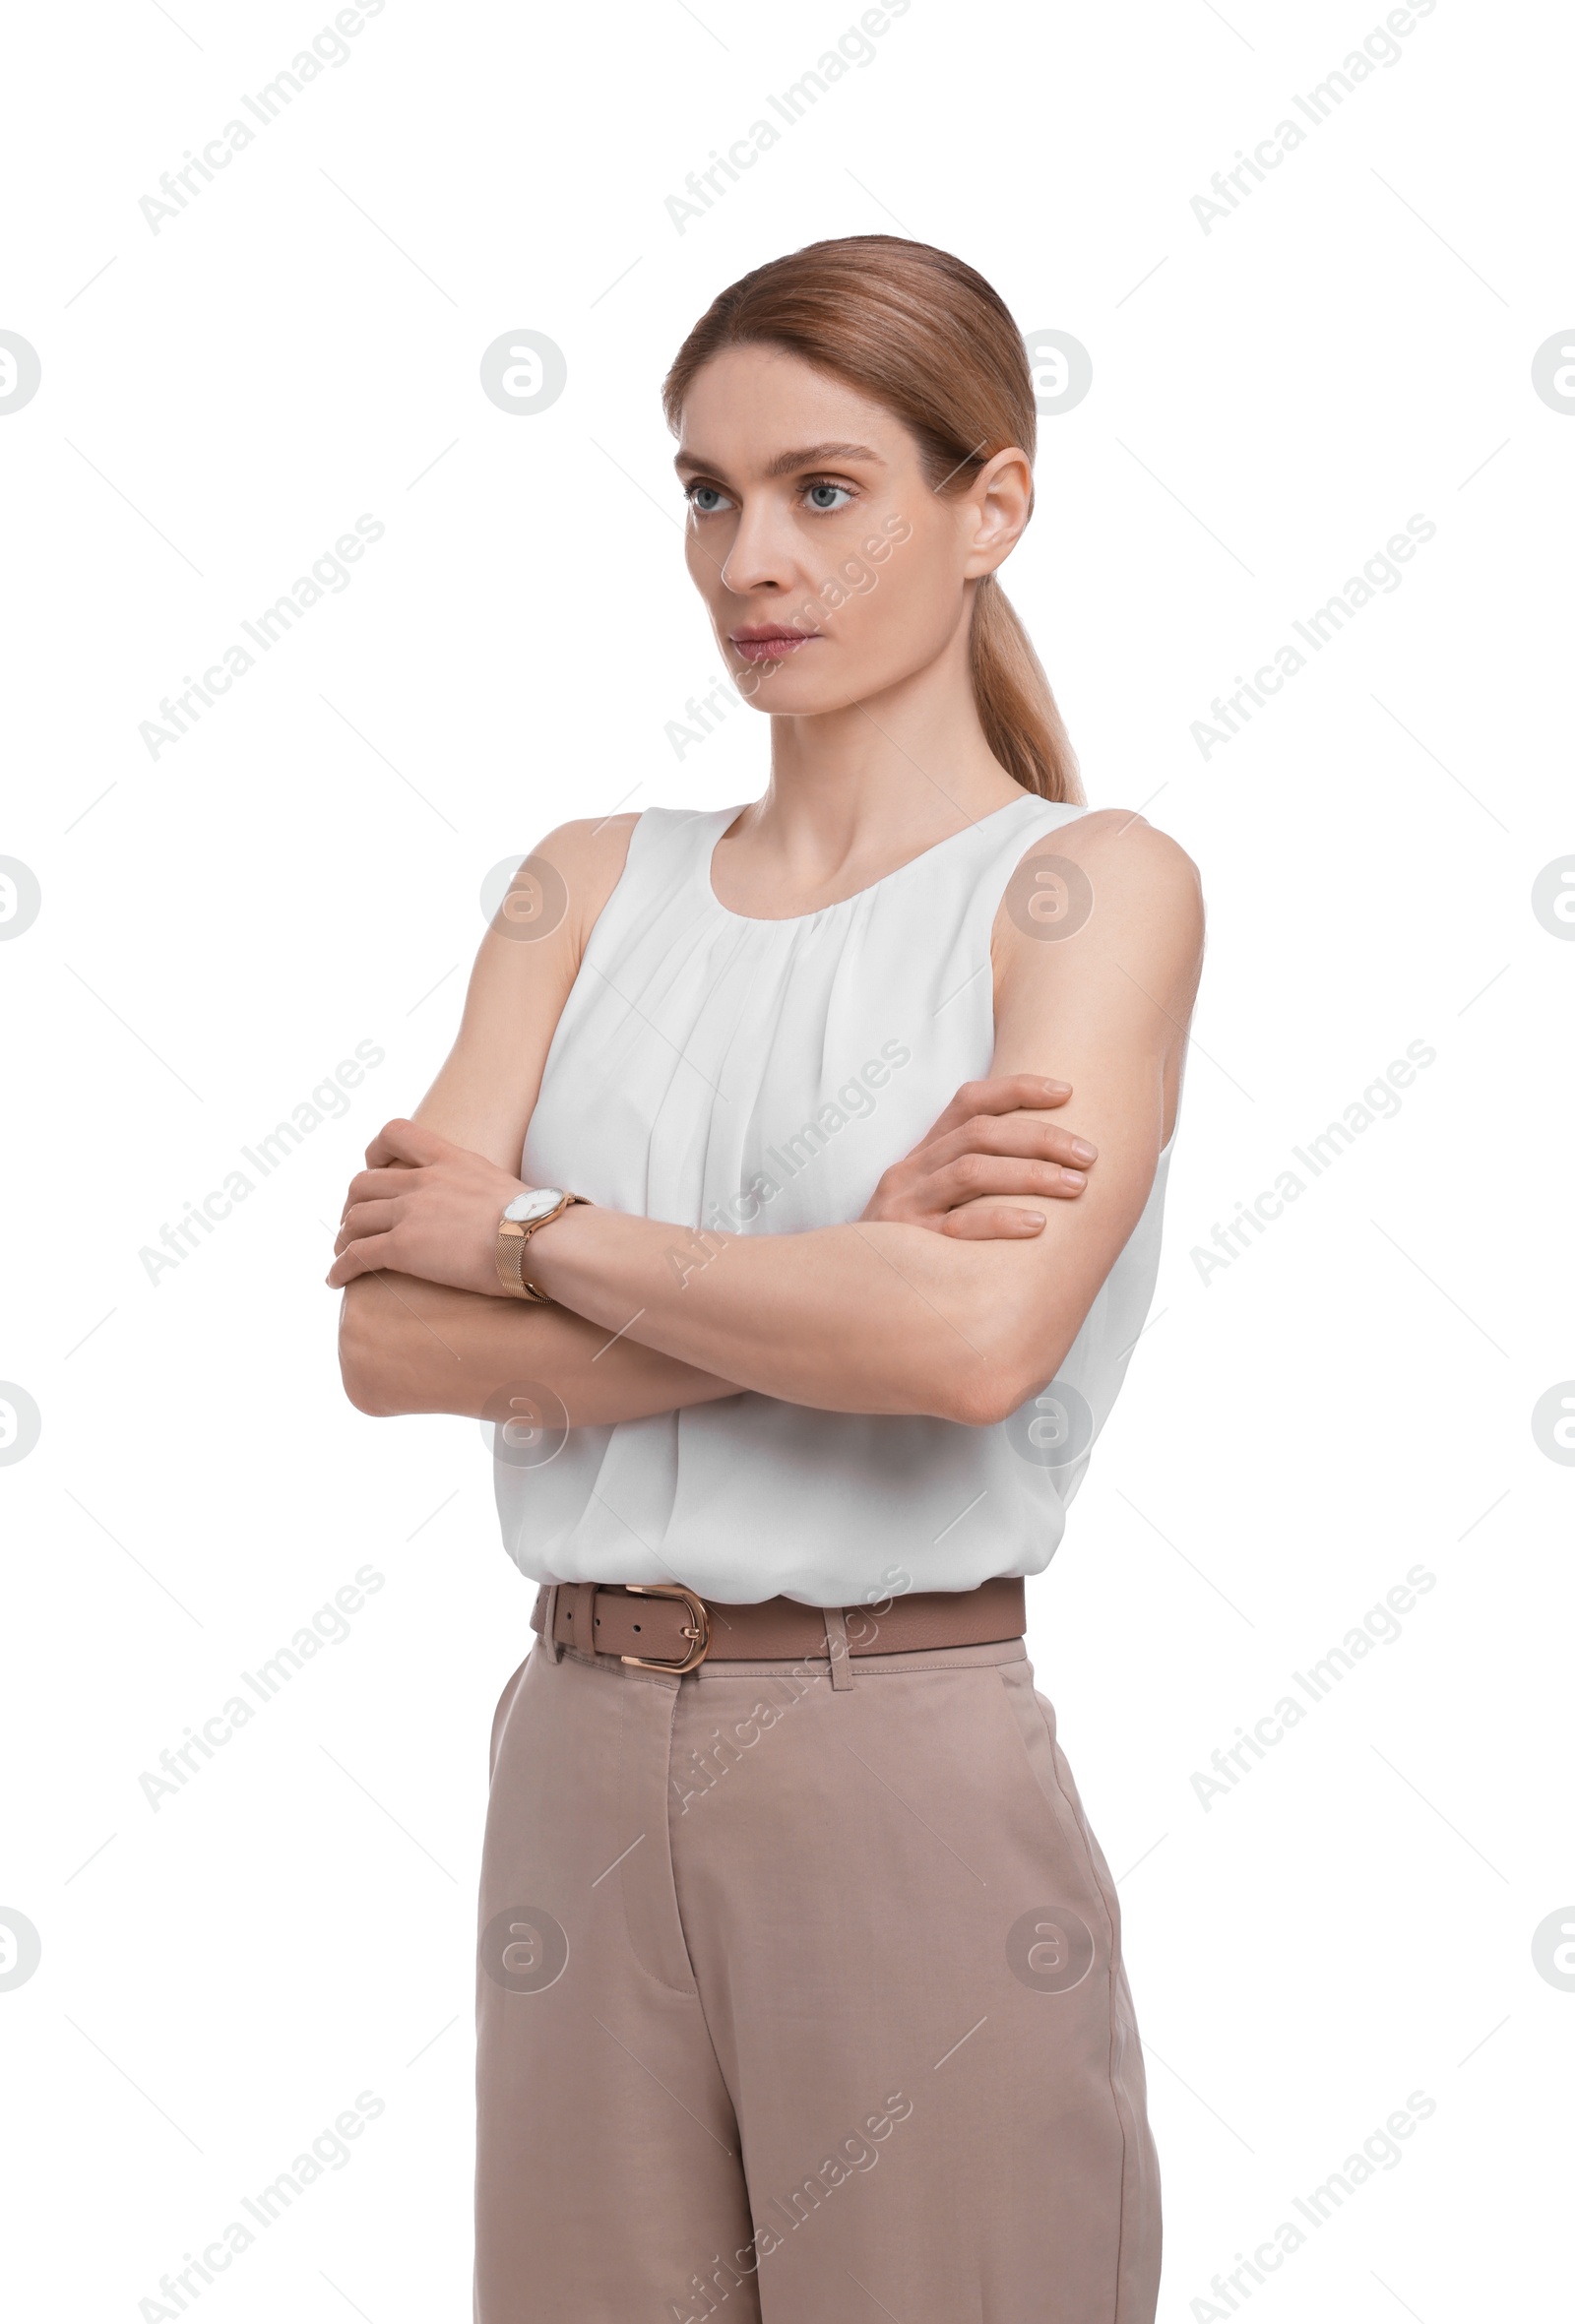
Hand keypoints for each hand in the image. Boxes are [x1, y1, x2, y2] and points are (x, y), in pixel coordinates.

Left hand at [327, 1118, 528, 1293]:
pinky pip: (357, 1255)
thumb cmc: (537, 1220)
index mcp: (449, 1159)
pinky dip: (341, 1268)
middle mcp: (423, 1180)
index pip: (397, 1133)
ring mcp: (410, 1211)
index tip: (374, 1167)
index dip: (375, 1150)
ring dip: (344, 1238)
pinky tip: (336, 1280)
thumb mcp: (505, 1185)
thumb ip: (483, 1190)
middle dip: (353, 1204)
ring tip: (343, 1255)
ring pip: (355, 1218)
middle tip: (356, 1224)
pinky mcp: (403, 1246)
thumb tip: (498, 1210)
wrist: (537, 1238)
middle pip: (364, 1182)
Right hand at [860, 1075, 1095, 1240]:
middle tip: (1088, 1155)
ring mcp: (907, 1207)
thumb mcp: (932, 1203)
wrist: (853, 1297)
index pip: (969, 1102)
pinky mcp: (908, 1247)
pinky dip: (1002, 1221)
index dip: (1018, 1089)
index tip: (1067, 1092)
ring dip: (1032, 1174)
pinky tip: (1039, 1226)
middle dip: (1042, 1138)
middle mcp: (911, 1173)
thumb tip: (1047, 1161)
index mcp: (922, 1155)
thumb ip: (975, 1181)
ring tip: (1076, 1186)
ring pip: (972, 1170)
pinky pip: (959, 1226)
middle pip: (981, 1133)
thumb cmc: (911, 1250)